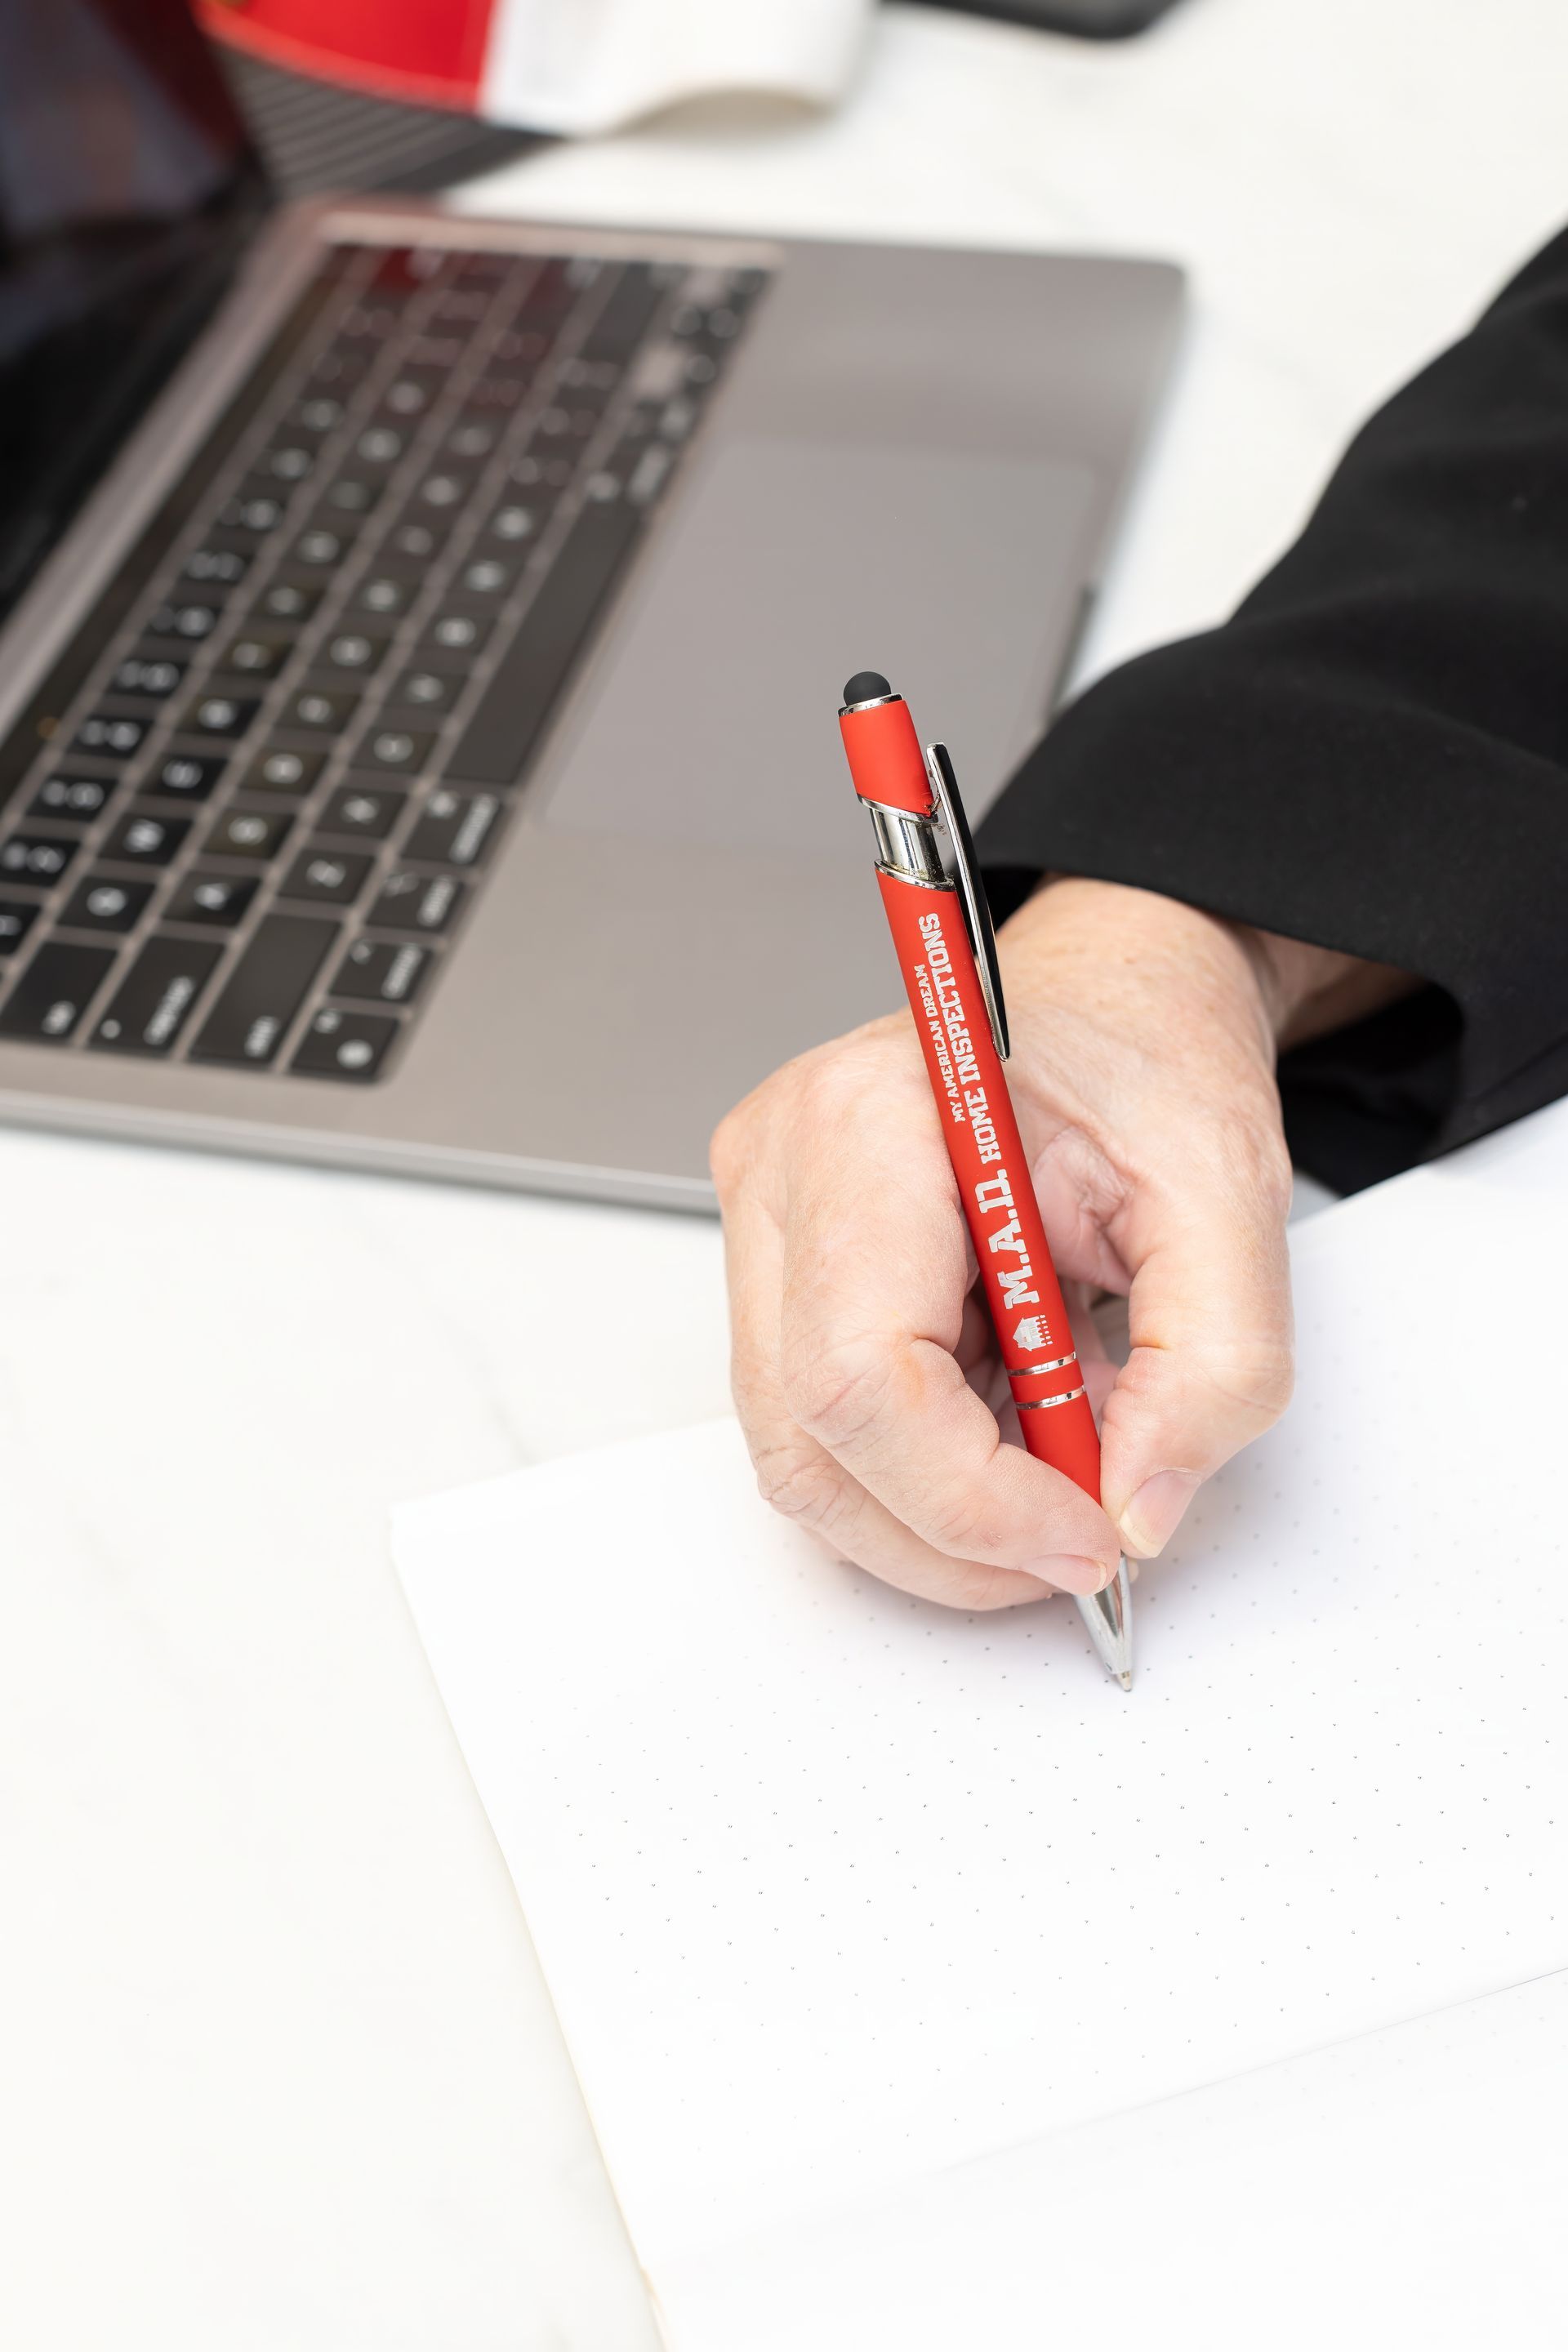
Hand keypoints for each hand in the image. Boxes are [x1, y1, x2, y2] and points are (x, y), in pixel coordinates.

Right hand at [712, 878, 1398, 1609]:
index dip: (970, 1498)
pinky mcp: (781, 1271)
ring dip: (939, 1511)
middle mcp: (780, 1172)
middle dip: (952, 1533)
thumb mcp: (1230, 1197)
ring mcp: (763, 1224)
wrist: (1113, 996)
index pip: (860, 1378)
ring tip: (1058, 1465)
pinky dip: (926, 1470)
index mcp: (864, 1124)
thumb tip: (1139, 1511)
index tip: (1086, 1535)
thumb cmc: (1144, 1053)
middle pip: (809, 1440)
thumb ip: (1213, 1368)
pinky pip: (822, 1428)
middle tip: (1079, 1541)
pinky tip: (1013, 1424)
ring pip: (803, 1455)